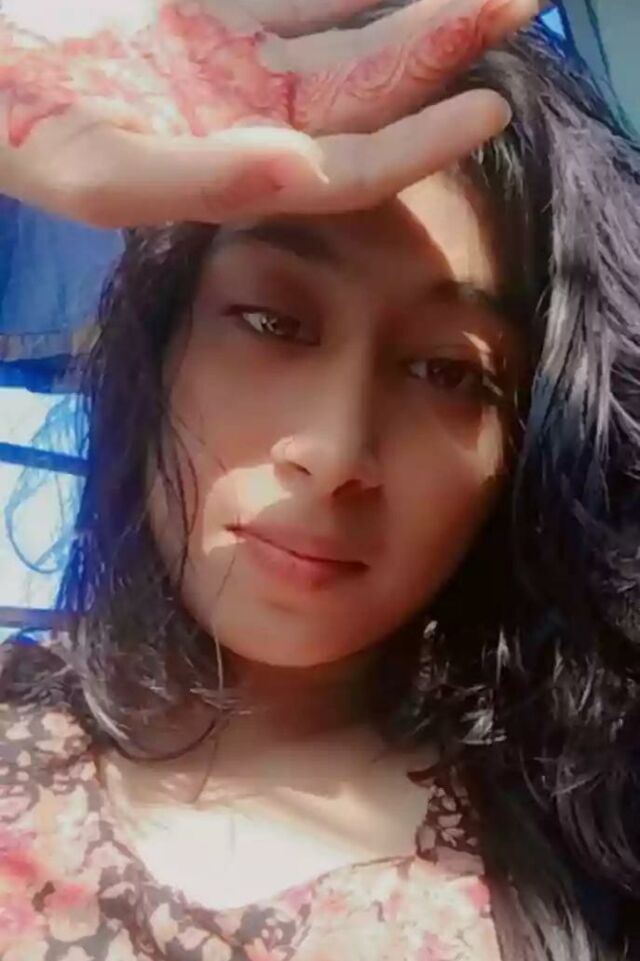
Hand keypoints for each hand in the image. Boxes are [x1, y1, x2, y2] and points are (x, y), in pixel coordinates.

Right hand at [0, 0, 538, 225]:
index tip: (489, 112)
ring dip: (414, 3)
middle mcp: (242, 119)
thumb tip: (303, 169)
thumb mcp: (93, 168)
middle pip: (363, 92)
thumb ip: (200, 180)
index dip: (415, 147)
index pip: (344, 171)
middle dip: (439, 50)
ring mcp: (231, 57)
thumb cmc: (16, 124)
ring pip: (345, 29)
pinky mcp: (213, 8)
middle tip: (520, 4)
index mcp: (227, 172)